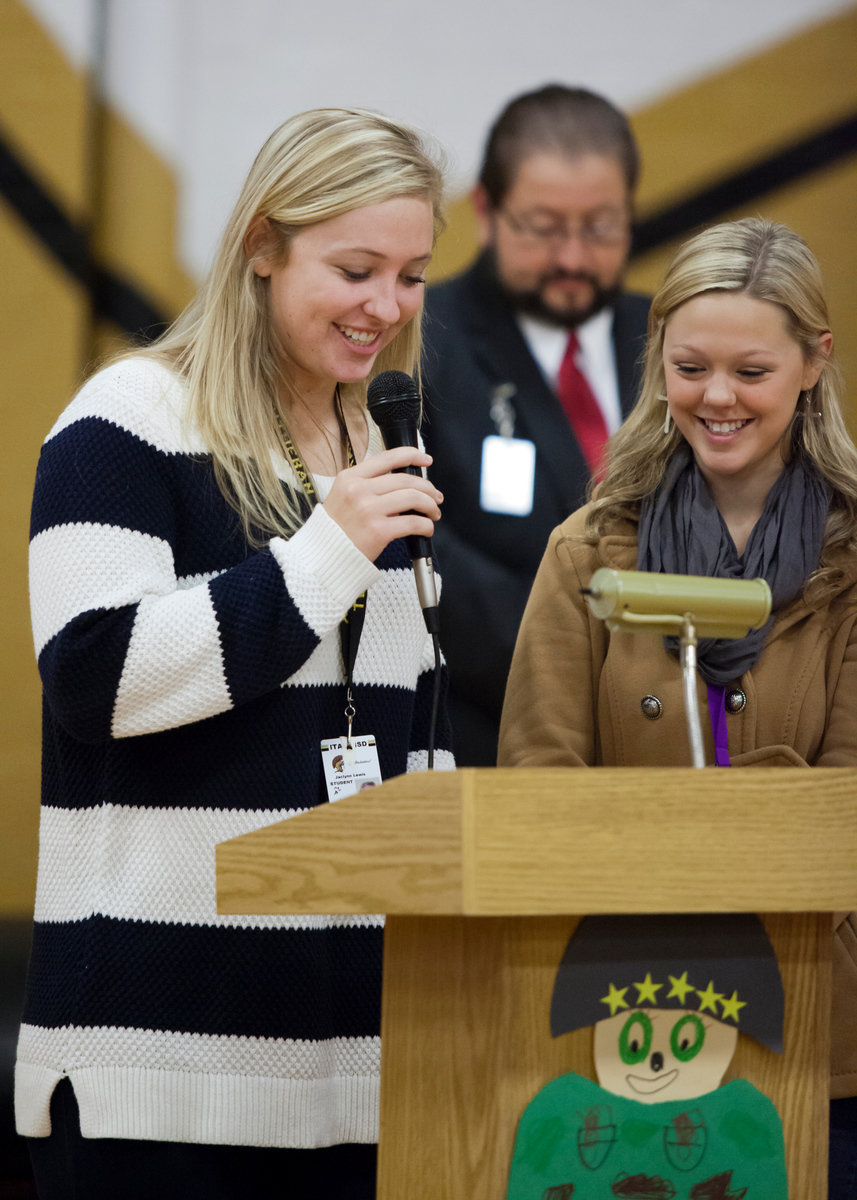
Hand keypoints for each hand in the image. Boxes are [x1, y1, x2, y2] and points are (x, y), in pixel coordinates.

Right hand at [322, 447, 442, 560]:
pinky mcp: (378, 531)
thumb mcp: (343, 496)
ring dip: (430, 505)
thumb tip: (402, 482)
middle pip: (405, 479)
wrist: (322, 557)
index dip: (412, 455)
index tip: (425, 459)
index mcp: (350, 478)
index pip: (387, 458)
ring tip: (433, 513)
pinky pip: (413, 523)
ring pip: (413, 497)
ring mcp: (368, 510)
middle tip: (435, 496)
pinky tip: (426, 529)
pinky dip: (426, 525)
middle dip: (427, 487)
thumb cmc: (335, 530)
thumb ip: (367, 485)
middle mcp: (358, 490)